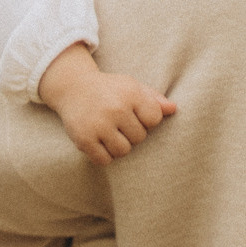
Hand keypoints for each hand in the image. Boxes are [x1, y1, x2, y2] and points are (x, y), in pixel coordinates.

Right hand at [36, 45, 174, 164]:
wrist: (72, 87)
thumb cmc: (108, 89)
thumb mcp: (131, 86)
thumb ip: (153, 98)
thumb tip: (173, 109)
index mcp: (131, 93)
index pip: (154, 120)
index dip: (146, 120)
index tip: (134, 114)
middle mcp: (115, 108)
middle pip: (139, 137)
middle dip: (131, 133)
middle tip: (117, 123)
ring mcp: (99, 124)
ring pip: (123, 151)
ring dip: (118, 146)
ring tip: (109, 133)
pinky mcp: (84, 138)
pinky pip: (104, 160)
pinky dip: (103, 155)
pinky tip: (98, 142)